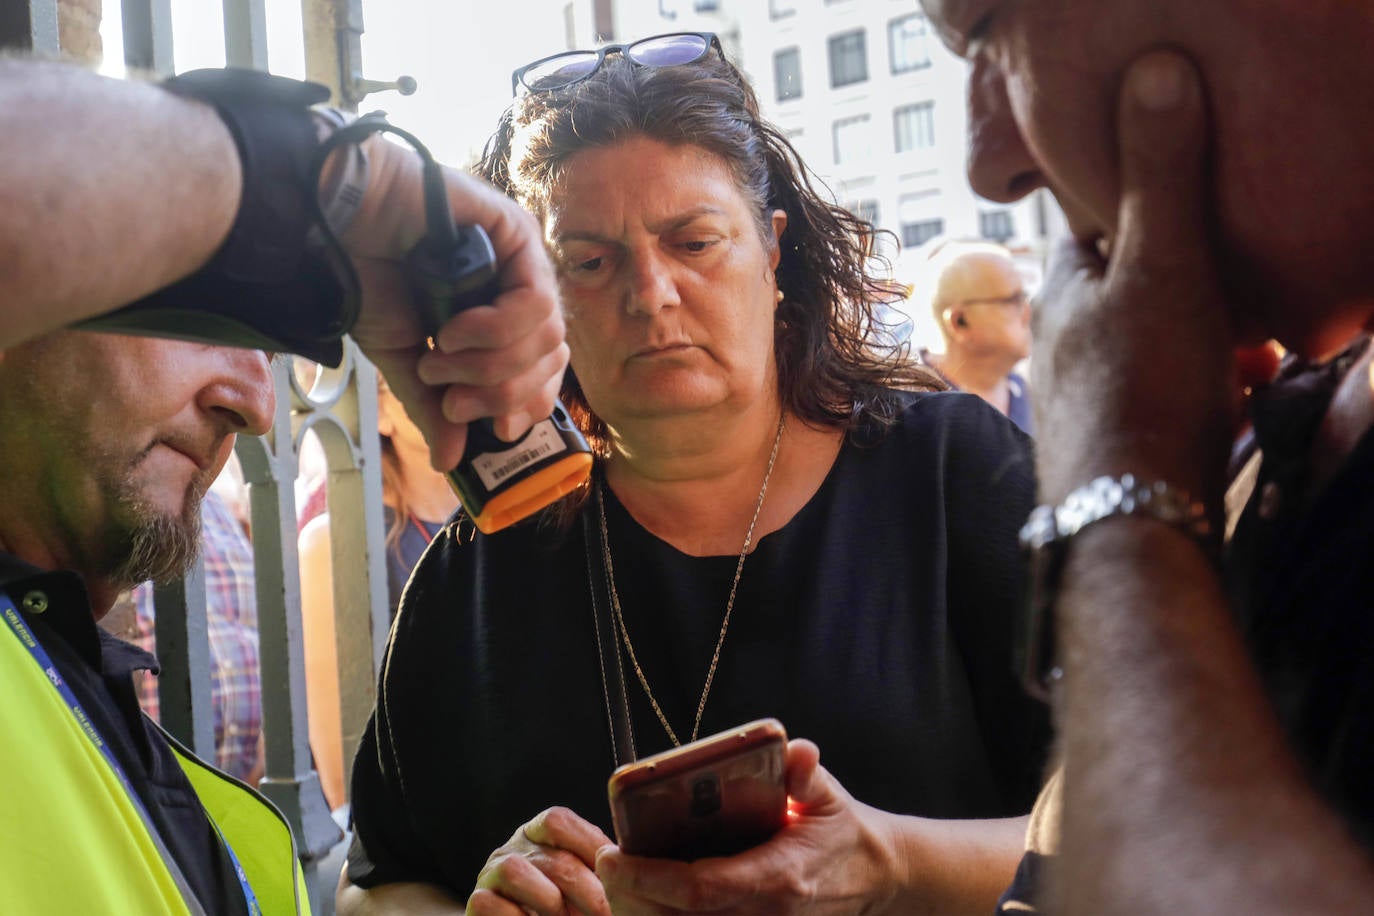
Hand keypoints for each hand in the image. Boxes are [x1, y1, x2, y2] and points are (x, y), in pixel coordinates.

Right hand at [340, 138, 567, 471]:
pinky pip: (534, 299)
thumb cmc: (369, 278)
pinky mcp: (516, 232)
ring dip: (490, 362)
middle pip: (550, 357)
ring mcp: (523, 257)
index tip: (499, 430)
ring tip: (440, 357)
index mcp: (503, 315)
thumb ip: (434, 407)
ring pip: (546, 334)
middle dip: (500, 391)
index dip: (529, 404)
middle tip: (452, 398)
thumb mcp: (404, 359)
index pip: (547, 370)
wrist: (337, 223)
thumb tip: (450, 462)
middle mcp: (521, 285)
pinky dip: (494, 328)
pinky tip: (453, 329)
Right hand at [468, 807, 613, 915]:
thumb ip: (598, 869)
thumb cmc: (563, 910)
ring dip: (548, 901)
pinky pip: (489, 903)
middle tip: (606, 912)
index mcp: (539, 834)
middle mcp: (512, 847)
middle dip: (585, 889)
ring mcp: (490, 874)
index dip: (589, 844)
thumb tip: (625, 863)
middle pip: (549, 854)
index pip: (558, 821)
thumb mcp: (581, 884)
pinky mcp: (476, 903)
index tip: (618, 871)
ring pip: (514, 871)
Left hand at [596, 740, 899, 914]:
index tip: (612, 856)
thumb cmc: (841, 830)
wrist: (875, 877)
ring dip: (642, 912)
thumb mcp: (829, 794)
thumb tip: (797, 751)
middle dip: (631, 898)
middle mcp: (764, 913)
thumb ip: (808, 773)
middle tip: (603, 864)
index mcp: (778, 877)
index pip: (701, 887)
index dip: (650, 877)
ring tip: (615, 881)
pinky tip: (642, 899)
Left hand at [1032, 49, 1236, 505]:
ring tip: (1259, 350)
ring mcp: (1088, 398)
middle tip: (1246, 286)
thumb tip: (1154, 70)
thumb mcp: (1163, 266)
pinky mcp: (1117, 446)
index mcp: (1064, 291)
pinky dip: (1210, 394)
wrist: (1130, 524)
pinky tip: (1247, 404)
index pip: (1093, 224)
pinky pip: (1171, 401)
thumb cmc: (1143, 387)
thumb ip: (1163, 177)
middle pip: (1135, 287)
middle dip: (1194, 281)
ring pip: (1160, 346)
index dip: (1141, 204)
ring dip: (1212, 342)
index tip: (1191, 199)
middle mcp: (1064, 344)